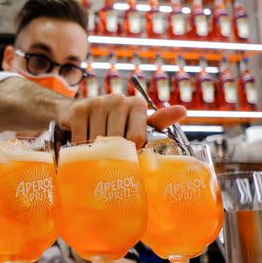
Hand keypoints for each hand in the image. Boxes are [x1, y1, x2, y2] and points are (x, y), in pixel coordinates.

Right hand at [55, 94, 186, 147]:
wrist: (81, 113)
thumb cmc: (115, 123)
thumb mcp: (137, 123)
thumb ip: (158, 121)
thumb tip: (183, 110)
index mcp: (137, 104)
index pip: (137, 138)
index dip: (131, 154)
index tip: (126, 158)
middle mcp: (118, 99)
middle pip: (118, 142)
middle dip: (113, 156)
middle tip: (109, 163)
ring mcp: (97, 103)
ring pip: (99, 141)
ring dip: (96, 154)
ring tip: (96, 158)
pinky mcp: (78, 110)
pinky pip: (81, 139)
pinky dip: (81, 150)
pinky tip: (83, 150)